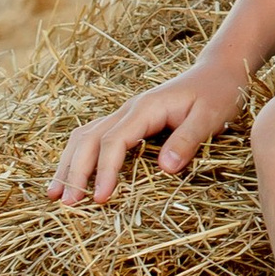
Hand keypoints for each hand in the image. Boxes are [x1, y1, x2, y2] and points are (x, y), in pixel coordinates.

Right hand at [47, 53, 244, 202]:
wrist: (218, 72)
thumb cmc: (218, 93)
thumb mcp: (210, 117)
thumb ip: (187, 140)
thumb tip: (165, 169)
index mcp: (145, 109)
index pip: (113, 141)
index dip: (104, 171)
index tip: (100, 199)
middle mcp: (128, 110)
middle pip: (88, 138)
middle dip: (74, 171)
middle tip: (66, 203)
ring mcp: (126, 114)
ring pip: (84, 136)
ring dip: (69, 163)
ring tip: (56, 194)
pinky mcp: (129, 121)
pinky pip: (95, 137)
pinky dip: (79, 156)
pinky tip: (73, 175)